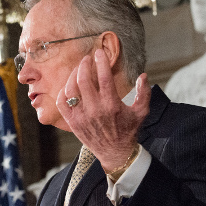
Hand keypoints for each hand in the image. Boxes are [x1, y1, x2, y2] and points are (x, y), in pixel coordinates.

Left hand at [56, 49, 150, 170]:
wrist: (115, 153)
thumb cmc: (128, 130)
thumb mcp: (141, 112)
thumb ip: (144, 93)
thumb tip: (143, 75)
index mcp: (111, 105)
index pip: (104, 78)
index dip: (101, 62)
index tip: (99, 52)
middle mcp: (95, 110)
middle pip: (84, 80)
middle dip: (84, 64)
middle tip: (86, 58)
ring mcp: (81, 117)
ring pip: (71, 89)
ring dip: (73, 75)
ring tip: (78, 69)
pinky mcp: (72, 122)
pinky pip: (62, 102)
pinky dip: (63, 91)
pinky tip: (69, 85)